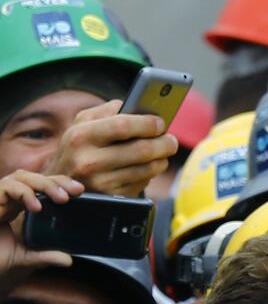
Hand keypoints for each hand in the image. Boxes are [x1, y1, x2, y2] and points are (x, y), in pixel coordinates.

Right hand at [0, 170, 83, 276]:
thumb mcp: (23, 257)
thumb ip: (45, 256)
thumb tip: (68, 260)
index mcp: (16, 205)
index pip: (40, 187)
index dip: (59, 184)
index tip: (80, 191)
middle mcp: (6, 198)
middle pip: (33, 177)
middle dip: (57, 181)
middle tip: (77, 191)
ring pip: (21, 177)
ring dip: (44, 184)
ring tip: (61, 198)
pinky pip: (7, 188)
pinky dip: (24, 193)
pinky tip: (37, 207)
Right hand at [43, 100, 177, 196]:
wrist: (59, 184)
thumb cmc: (78, 147)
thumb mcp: (81, 124)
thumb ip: (106, 111)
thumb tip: (136, 104)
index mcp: (81, 136)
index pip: (123, 126)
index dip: (148, 124)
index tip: (161, 123)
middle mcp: (89, 161)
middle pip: (141, 150)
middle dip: (164, 144)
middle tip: (172, 140)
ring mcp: (100, 183)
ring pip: (147, 169)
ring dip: (161, 160)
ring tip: (162, 153)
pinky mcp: (111, 199)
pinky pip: (142, 184)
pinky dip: (149, 175)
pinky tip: (145, 168)